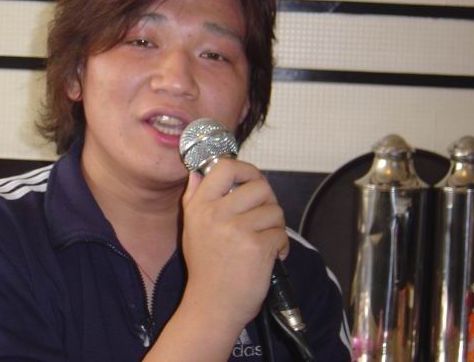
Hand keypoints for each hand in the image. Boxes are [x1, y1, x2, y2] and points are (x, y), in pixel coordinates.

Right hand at [179, 158, 288, 333]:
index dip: (246, 169)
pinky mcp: (257, 246)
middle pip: (259, 186)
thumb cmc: (205, 269)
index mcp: (200, 206)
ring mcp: (237, 229)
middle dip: (268, 202)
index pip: (225, 167)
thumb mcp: (191, 229)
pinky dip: (281, 245)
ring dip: (276, 227)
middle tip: (263, 218)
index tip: (251, 181)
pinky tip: (270, 256)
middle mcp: (216, 213)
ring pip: (275, 211)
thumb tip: (197, 173)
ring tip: (264, 241)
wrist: (212, 305)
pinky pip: (281, 233)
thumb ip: (193, 198)